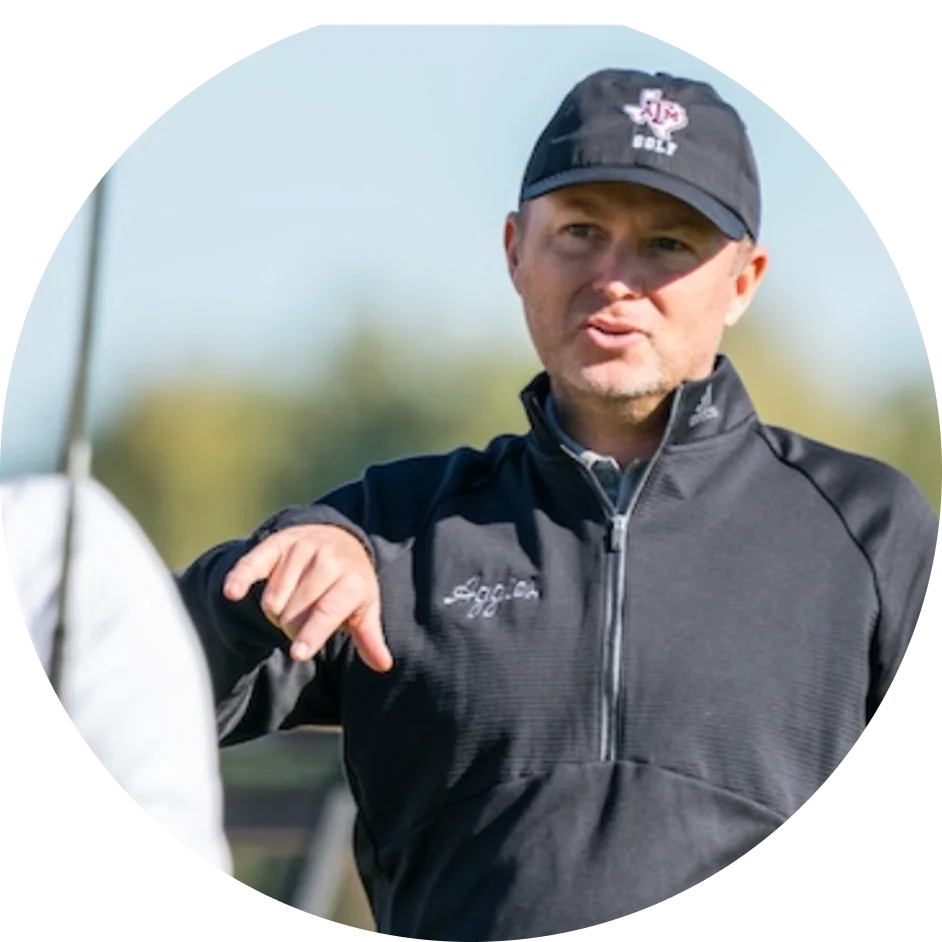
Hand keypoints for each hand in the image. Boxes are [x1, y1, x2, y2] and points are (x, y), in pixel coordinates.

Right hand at [222, 524, 391, 671]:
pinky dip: (241, 578)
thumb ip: (369, 638)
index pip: (328, 610)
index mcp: (352, 580)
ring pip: (273, 599)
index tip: (298, 653)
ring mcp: (301, 549)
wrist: (339, 538)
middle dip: (293, 628)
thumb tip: (383, 665)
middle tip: (302, 623)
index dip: (312, 633)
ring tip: (292, 605)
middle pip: (295, 612)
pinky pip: (253, 564)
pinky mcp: (277, 543)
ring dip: (276, 613)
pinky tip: (232, 592)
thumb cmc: (350, 584)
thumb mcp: (365, 608)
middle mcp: (327, 560)